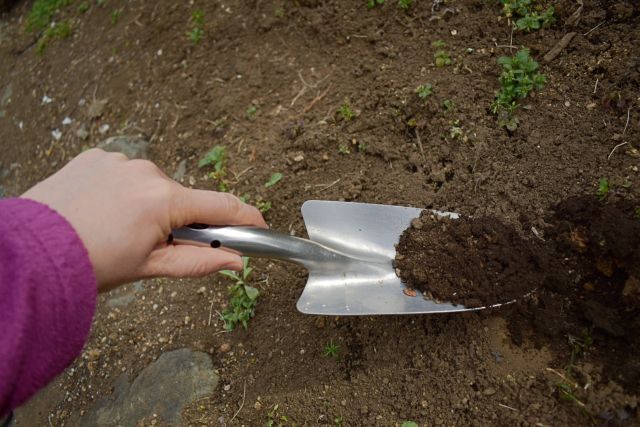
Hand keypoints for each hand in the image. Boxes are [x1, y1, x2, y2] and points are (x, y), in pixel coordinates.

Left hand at [22, 149, 266, 290]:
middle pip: (182, 198)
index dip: (245, 217)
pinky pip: (125, 173)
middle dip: (179, 220)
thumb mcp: (150, 268)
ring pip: (152, 185)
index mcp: (164, 200)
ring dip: (148, 205)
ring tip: (118, 229)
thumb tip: (236, 262)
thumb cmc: (90, 263)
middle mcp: (146, 171)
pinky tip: (102, 211)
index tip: (258, 225)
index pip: (222, 205)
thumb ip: (200, 263)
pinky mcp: (98, 156)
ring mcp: (120, 160)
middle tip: (153, 245)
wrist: (32, 253)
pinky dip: (123, 191)